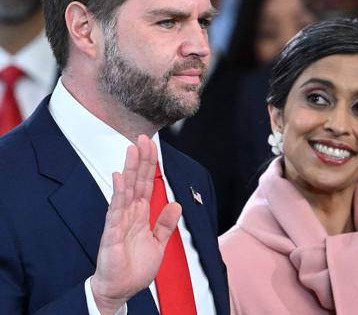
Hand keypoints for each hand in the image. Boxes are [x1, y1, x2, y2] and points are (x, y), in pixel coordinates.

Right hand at [90, 135, 181, 313]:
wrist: (121, 290)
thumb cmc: (135, 268)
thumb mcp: (158, 243)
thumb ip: (165, 224)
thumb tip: (176, 204)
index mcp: (141, 215)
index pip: (147, 185)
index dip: (150, 166)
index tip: (153, 146)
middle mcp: (130, 214)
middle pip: (137, 181)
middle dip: (141, 160)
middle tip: (143, 138)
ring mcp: (120, 221)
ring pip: (126, 190)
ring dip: (130, 169)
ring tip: (132, 149)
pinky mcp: (112, 233)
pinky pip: (115, 209)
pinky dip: (118, 193)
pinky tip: (119, 177)